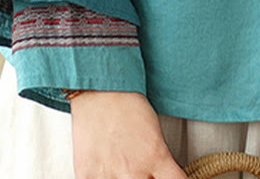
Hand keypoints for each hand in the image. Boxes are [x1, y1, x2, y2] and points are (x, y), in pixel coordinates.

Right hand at [70, 90, 189, 178]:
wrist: (101, 88)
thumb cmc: (129, 105)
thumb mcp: (155, 133)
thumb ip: (159, 162)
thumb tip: (162, 177)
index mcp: (156, 157)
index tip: (173, 177)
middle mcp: (134, 171)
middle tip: (144, 170)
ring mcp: (108, 176)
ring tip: (123, 167)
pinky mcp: (86, 176)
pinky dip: (104, 178)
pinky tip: (106, 170)